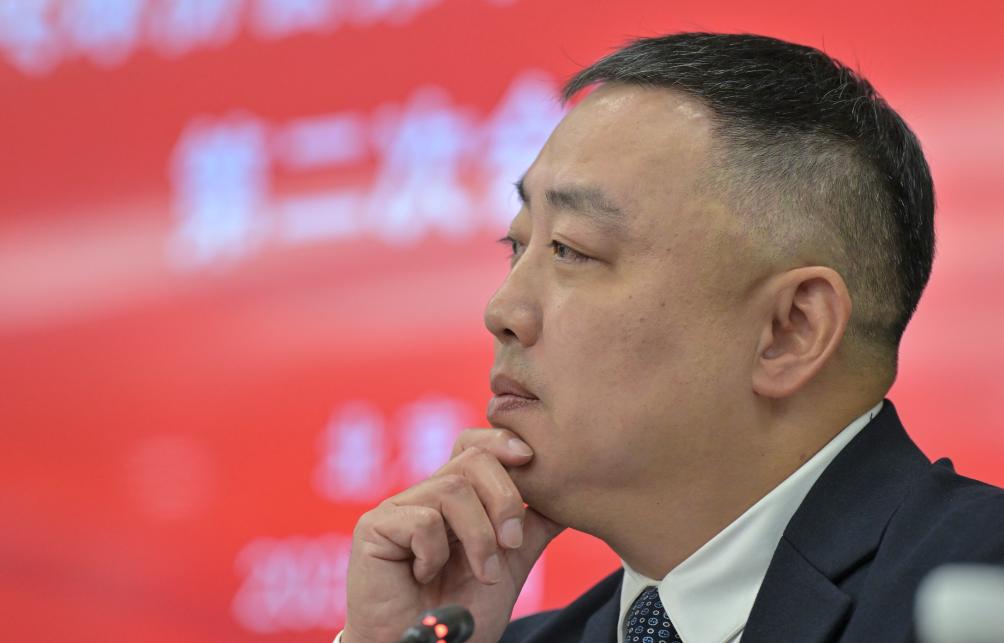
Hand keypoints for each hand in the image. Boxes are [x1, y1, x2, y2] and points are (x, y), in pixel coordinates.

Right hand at [342, 428, 564, 642]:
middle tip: (513, 545)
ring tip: (483, 575)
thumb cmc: (458, 614)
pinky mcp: (374, 527)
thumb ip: (532, 530)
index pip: (476, 446)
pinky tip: (426, 576)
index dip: (501, 442)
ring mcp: (398, 508)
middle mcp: (426, 495)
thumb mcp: (509, 567)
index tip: (530, 458)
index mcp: (456, 499)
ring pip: (454, 490)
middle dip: (505, 500)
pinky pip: (422, 520)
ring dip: (480, 538)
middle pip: (472, 459)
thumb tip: (566, 500)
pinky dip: (436, 553)